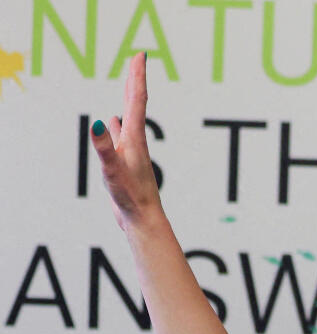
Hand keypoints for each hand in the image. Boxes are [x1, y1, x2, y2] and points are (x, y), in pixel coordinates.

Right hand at [90, 52, 164, 232]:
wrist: (143, 220)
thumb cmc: (131, 197)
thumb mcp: (113, 171)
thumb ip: (105, 148)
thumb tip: (98, 123)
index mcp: (134, 139)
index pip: (136, 100)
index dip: (137, 76)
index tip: (140, 55)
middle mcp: (135, 141)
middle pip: (136, 104)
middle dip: (135, 80)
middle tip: (137, 59)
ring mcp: (131, 152)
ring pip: (129, 118)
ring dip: (128, 99)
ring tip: (129, 84)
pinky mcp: (126, 163)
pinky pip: (120, 136)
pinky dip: (117, 124)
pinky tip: (112, 122)